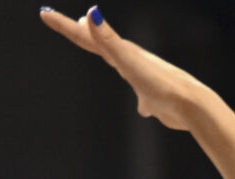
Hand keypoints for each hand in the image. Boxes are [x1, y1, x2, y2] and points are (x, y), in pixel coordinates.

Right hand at [39, 9, 216, 131]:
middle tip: (64, 22)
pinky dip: (140, 101)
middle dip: (80, 33)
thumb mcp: (129, 60)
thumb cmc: (160, 84)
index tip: (45, 14)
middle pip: (100, 45)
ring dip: (108, 55)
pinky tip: (143, 109)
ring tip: (100, 49)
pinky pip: (142, 98)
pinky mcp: (154, 100)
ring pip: (121, 65)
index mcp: (122, 53)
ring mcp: (143, 80)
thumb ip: (109, 40)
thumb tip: (91, 14)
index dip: (64, 26)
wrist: (190, 106)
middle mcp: (132, 62)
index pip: (87, 36)